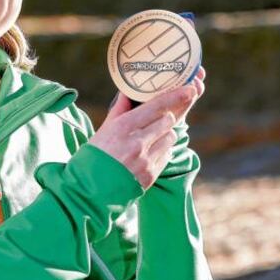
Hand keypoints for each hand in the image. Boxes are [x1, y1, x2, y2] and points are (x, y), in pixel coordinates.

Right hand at [89, 66, 205, 188]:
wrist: (90, 190)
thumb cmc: (94, 156)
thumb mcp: (103, 129)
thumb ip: (119, 110)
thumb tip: (128, 93)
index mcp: (123, 127)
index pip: (156, 106)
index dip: (175, 96)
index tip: (189, 89)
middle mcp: (137, 142)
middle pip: (167, 120)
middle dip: (165, 117)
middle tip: (158, 118)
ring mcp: (146, 159)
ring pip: (170, 137)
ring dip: (165, 134)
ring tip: (149, 139)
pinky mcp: (151, 174)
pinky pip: (167, 154)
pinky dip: (162, 150)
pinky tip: (148, 153)